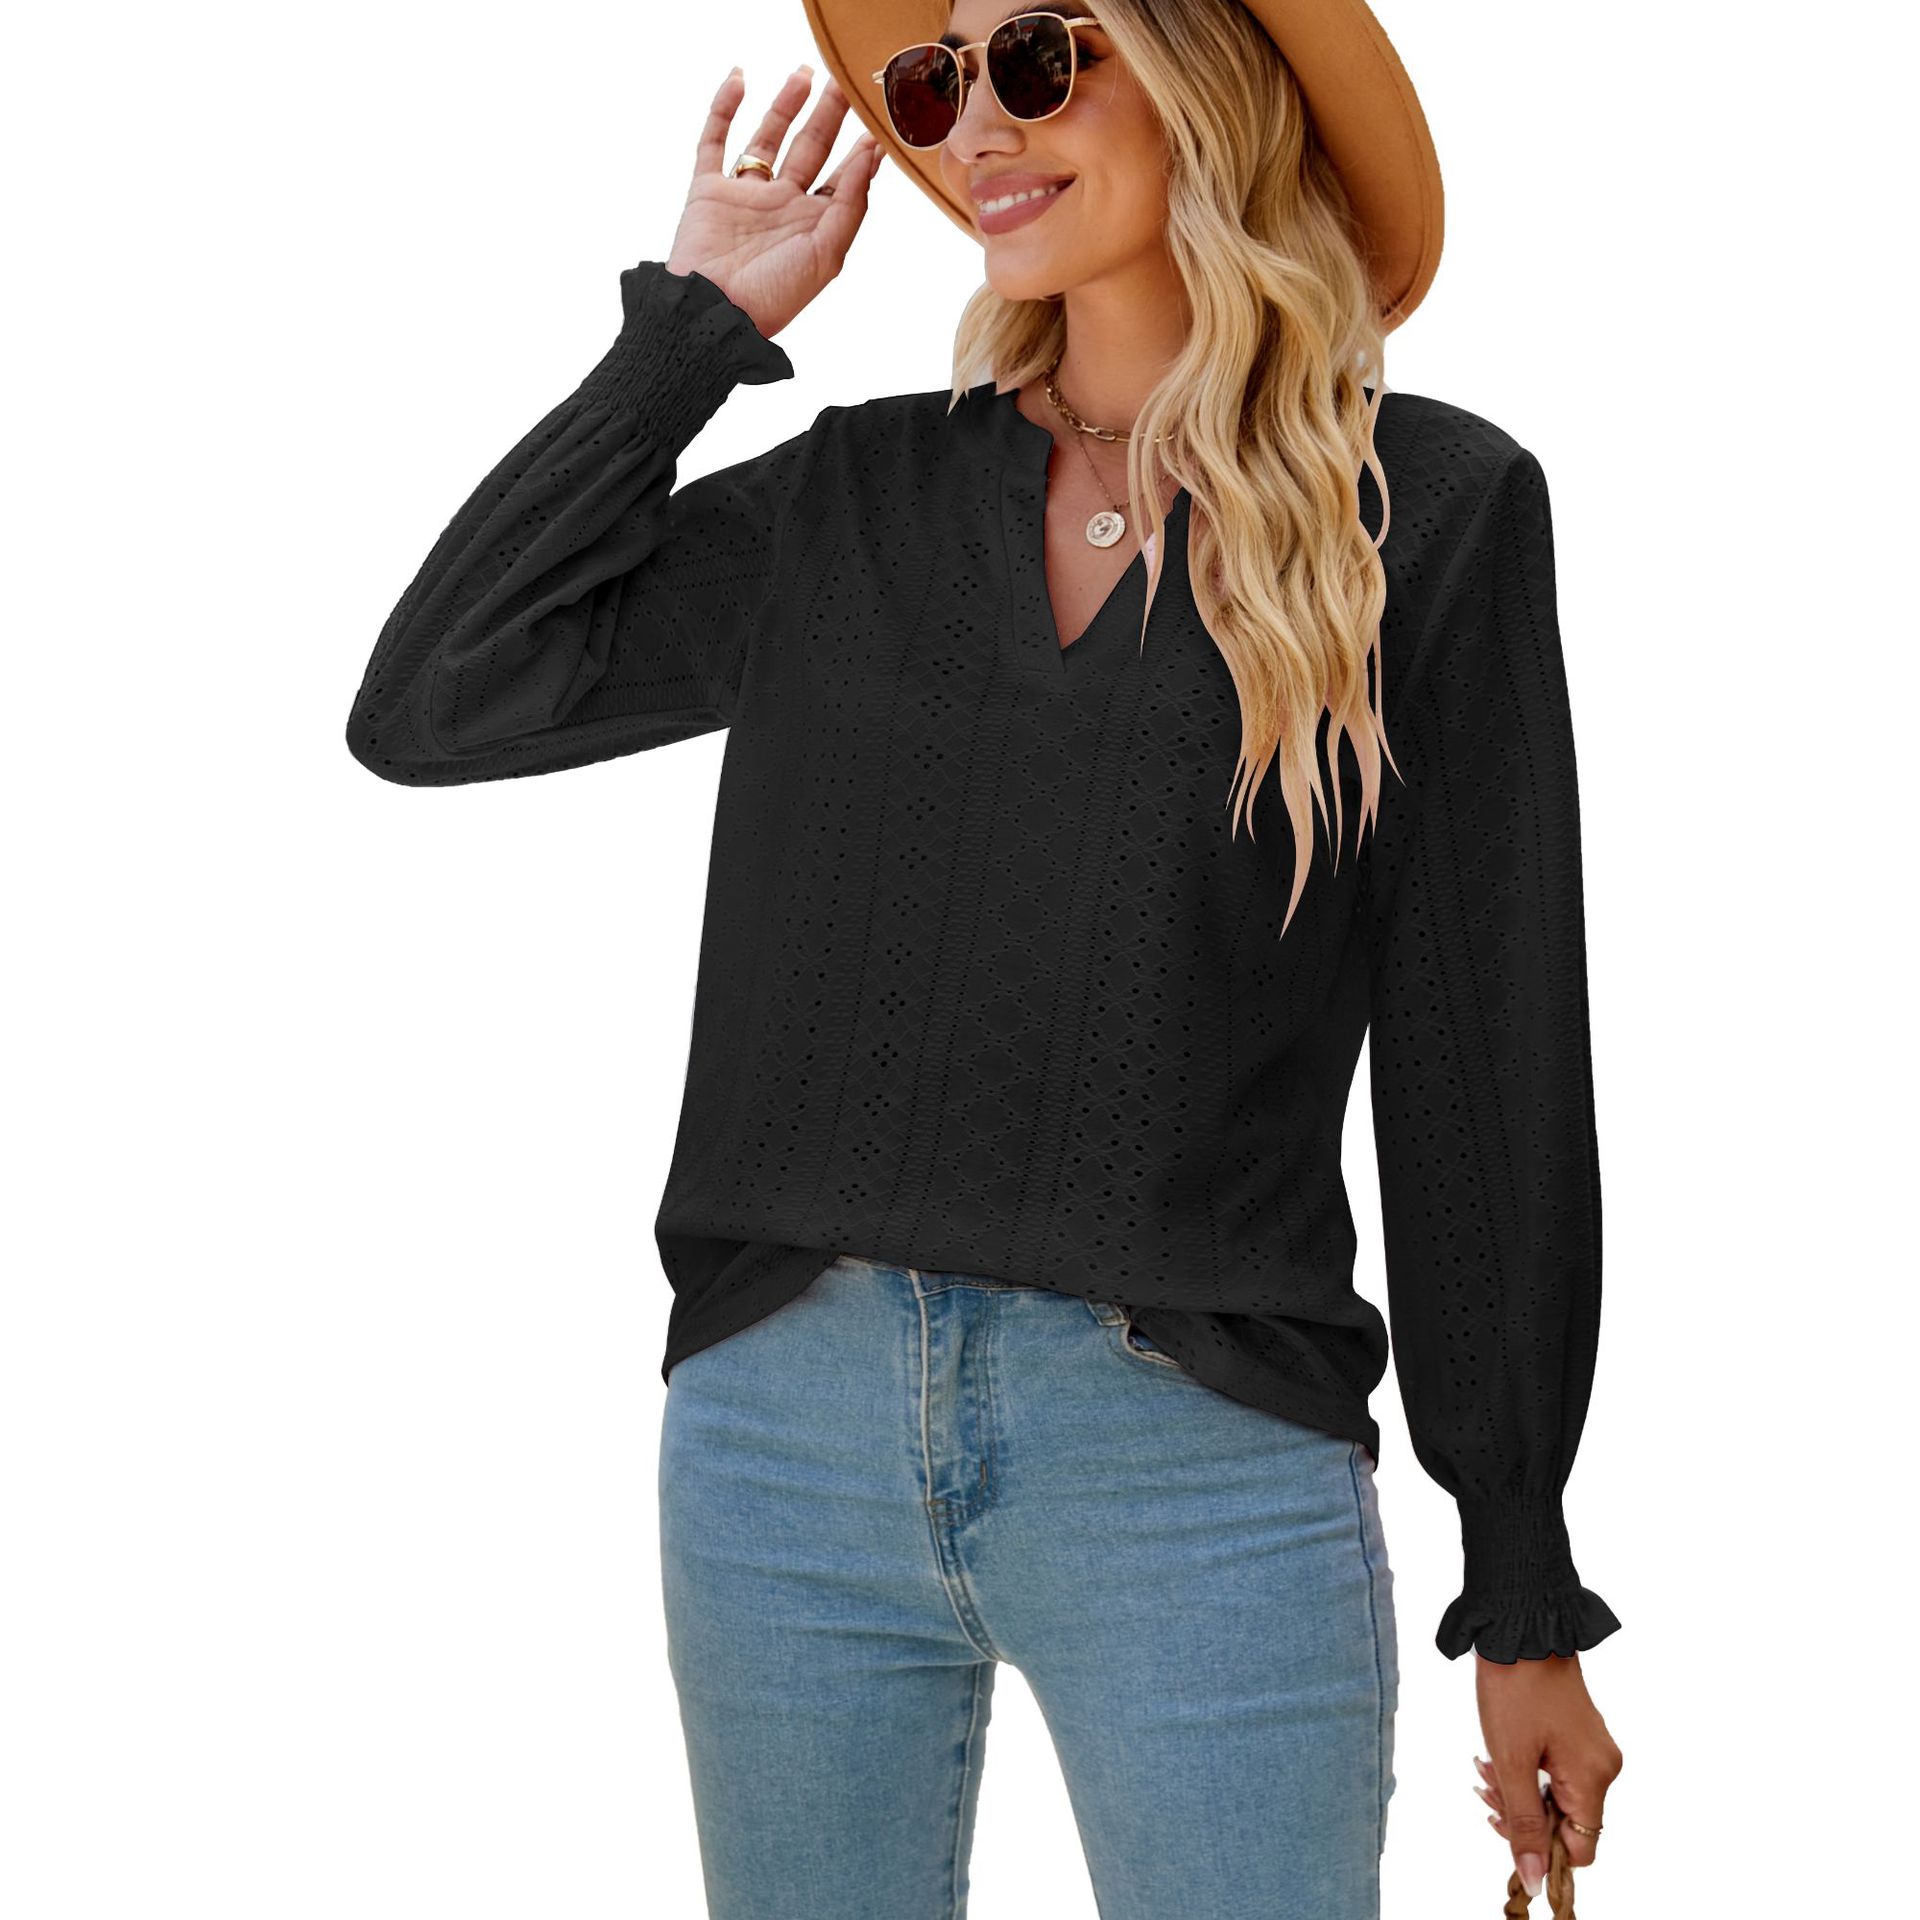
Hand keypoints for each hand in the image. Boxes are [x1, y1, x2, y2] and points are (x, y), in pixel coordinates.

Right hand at [665, 65, 883, 340]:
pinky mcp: (708, 190)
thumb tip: (870, 157)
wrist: (715, 311)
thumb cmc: (774, 295)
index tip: (877, 121)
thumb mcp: (827, 254)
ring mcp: (744, 195)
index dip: (859, 152)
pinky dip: (723, 109)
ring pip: (767, 138)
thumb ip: (850, 205)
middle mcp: (781, 205)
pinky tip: (739, 79)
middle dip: (827, 116)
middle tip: (843, 82)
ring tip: (804, 74)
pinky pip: (714, 140)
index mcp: (812, 225)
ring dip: (785, 105)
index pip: (841, 179)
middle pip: (809, 148)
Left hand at [1471, 1652, 1621, 1897]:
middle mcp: (1604, 1766)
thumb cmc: (1515, 1688)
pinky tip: (1499, 1753)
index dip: (1542, 1848)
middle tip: (1485, 1785)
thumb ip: (1524, 1822)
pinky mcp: (1580, 1733)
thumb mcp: (1511, 1761)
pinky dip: (1529, 1770)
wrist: (1520, 1625)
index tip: (1505, 1821)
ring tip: (1486, 1765)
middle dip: (1523, 1812)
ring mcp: (1594, 1748)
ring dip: (1520, 1790)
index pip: (1582, 1849)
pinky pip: (1559, 1770)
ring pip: (1559, 1795)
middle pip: (1568, 1822)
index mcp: (1595, 1778)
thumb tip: (1534, 1879)